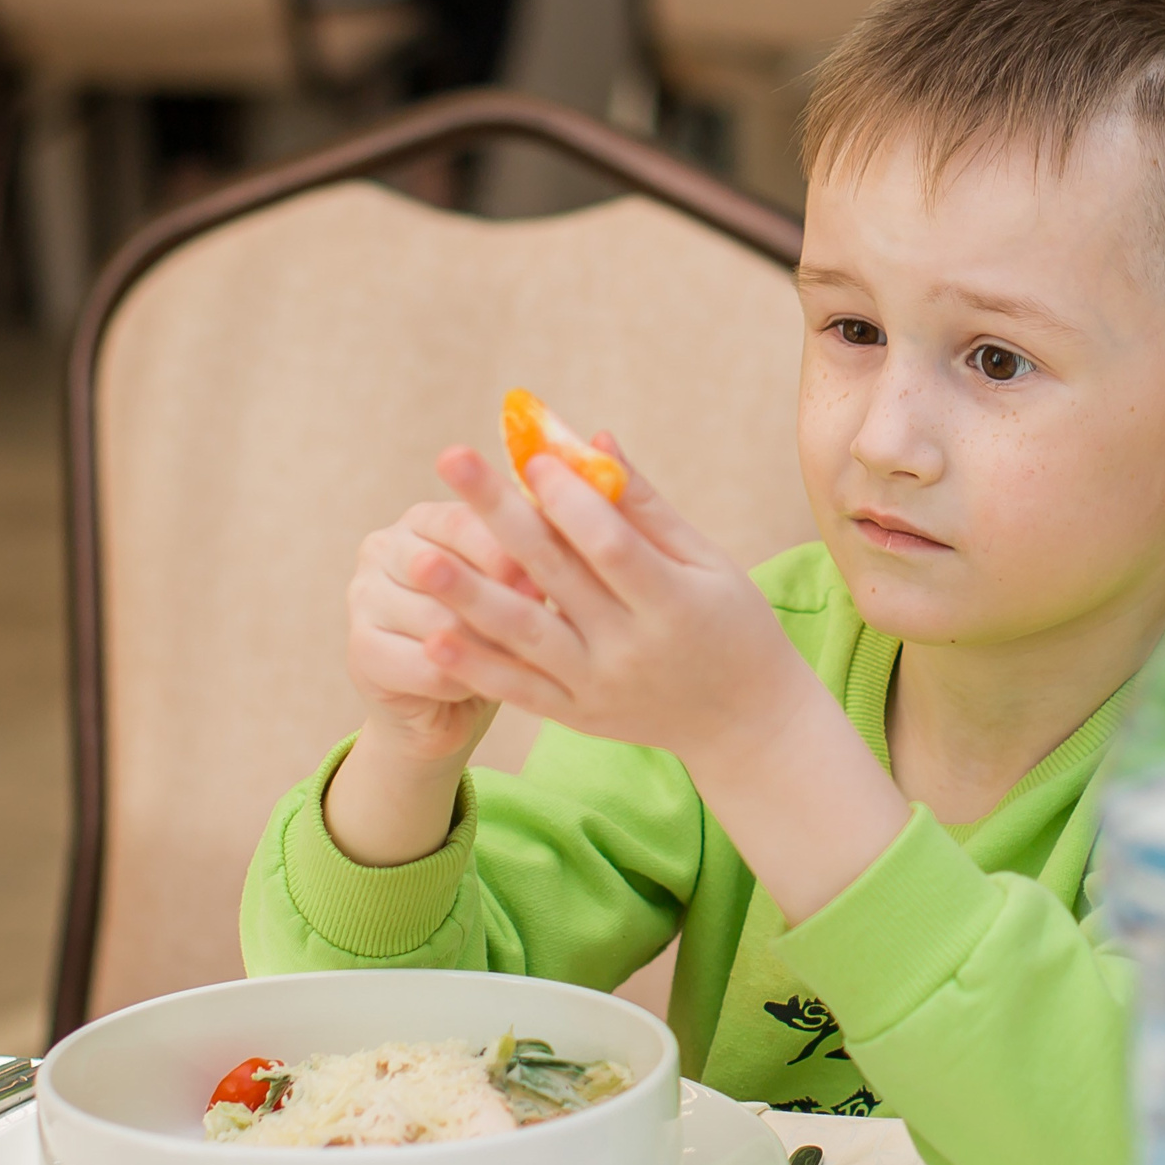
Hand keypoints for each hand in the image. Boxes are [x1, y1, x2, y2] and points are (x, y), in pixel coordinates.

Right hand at [345, 486, 541, 766]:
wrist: (448, 702)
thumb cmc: (492, 629)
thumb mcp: (512, 586)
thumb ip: (527, 557)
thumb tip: (564, 544)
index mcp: (421, 519)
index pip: (461, 521)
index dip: (507, 550)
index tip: (547, 577)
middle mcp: (381, 549)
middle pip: (445, 569)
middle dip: (498, 601)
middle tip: (540, 624)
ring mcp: (363, 599)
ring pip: (439, 622)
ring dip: (487, 646)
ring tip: (517, 658)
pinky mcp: (361, 651)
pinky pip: (427, 666)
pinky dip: (464, 680)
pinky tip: (482, 685)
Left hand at [422, 438, 800, 766]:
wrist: (745, 723)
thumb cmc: (733, 625)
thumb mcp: (709, 563)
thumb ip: (647, 507)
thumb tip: (593, 442)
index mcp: (675, 603)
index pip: (611, 545)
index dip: (569, 499)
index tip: (530, 455)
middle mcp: (632, 648)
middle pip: (556, 576)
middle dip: (500, 514)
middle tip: (451, 459)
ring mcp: (600, 686)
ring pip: (526, 636)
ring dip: (469, 597)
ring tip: (420, 558)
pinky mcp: (577, 714)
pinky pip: (519, 690)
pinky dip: (476, 667)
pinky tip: (433, 638)